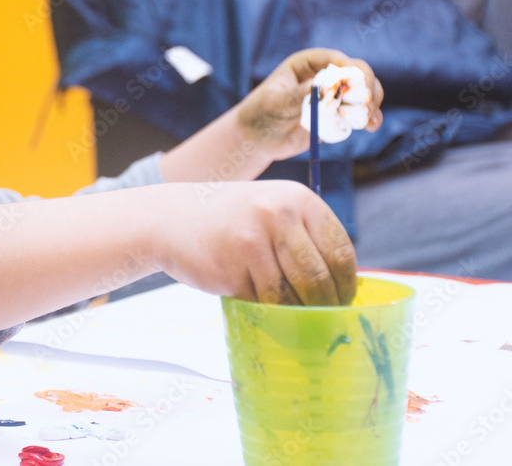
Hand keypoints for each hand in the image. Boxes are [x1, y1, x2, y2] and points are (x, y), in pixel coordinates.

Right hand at [151, 180, 356, 305]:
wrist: (171, 219)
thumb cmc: (230, 220)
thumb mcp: (272, 210)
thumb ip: (306, 236)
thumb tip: (343, 285)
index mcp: (297, 199)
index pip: (340, 252)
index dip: (346, 284)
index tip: (343, 301)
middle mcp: (277, 215)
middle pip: (318, 279)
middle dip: (323, 306)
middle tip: (321, 317)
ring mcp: (252, 242)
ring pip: (290, 296)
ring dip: (292, 311)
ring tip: (287, 310)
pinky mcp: (230, 269)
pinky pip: (261, 303)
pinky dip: (263, 309)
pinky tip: (254, 297)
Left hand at [235, 48, 383, 160]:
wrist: (257, 140)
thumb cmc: (260, 115)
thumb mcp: (274, 104)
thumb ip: (296, 95)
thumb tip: (318, 86)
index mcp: (306, 64)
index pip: (334, 59)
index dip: (349, 68)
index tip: (356, 81)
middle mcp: (324, 76)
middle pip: (356, 73)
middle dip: (365, 86)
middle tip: (365, 104)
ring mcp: (333, 95)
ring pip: (364, 92)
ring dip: (371, 103)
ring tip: (369, 119)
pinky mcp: (337, 115)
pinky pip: (360, 112)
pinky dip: (369, 117)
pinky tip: (370, 125)